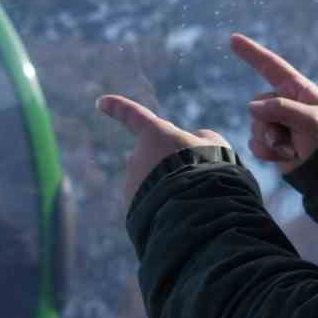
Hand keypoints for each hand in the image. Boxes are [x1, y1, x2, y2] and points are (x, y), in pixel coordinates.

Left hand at [96, 95, 230, 212]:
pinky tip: (184, 215)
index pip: (134, 116)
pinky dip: (165, 210)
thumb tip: (196, 140)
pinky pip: (152, 207)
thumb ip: (204, 138)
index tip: (101, 102)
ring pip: (154, 188)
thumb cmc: (207, 171)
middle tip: (195, 179)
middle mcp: (138, 158)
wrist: (194, 209)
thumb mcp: (216, 147)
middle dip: (170, 169)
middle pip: (155, 161)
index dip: (119, 108)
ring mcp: (132, 186)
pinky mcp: (133, 211)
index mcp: (155, 135)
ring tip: (194, 200)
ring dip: (170, 191)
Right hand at [230, 33, 317, 173]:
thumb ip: (281, 109)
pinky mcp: (271, 141)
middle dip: (269, 125)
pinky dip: (267, 152)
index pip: (271, 66)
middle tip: (293, 139)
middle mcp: (284, 102)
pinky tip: (286, 156)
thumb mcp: (309, 120)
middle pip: (257, 106)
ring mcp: (276, 122)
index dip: (252, 52)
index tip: (233, 39)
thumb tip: (251, 107)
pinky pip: (255, 143)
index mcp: (297, 89)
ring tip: (293, 149)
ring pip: (254, 127)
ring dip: (271, 142)